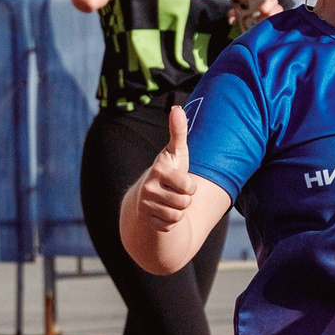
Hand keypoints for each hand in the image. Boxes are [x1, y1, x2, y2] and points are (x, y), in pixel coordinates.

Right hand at [135, 105, 196, 235]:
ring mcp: (145, 205)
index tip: (180, 180)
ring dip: (178, 211)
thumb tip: (177, 109)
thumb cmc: (170, 170)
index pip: (189, 187)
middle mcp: (148, 188)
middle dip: (185, 199)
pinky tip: (162, 211)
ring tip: (169, 201)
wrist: (150, 193)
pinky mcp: (145, 219)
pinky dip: (169, 221)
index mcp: (158, 170)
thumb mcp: (176, 152)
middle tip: (174, 192)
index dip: (190, 187)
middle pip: (185, 203)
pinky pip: (169, 226)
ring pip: (178, 216)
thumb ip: (179, 131)